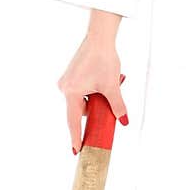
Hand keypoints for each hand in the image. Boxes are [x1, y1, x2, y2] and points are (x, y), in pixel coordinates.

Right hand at [57, 35, 128, 152]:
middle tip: (109, 103)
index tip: (76, 151)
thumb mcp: (112, 86)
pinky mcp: (71, 75)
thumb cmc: (104, 60)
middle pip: (80, 109)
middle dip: (95, 109)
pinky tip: (102, 81)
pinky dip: (92, 91)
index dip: (76, 137)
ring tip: (109, 85)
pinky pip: (81, 91)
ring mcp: (67, 80)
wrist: (100, 38)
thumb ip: (117, 106)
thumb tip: (123, 121)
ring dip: (95, 99)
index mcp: (71, 92)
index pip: (73, 121)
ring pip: (82, 100)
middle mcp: (65, 87)